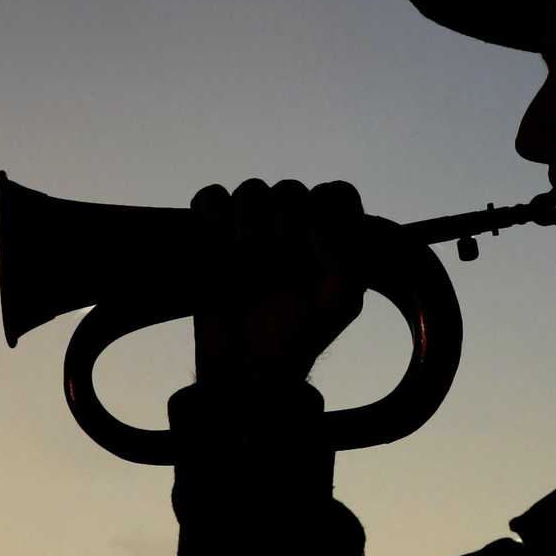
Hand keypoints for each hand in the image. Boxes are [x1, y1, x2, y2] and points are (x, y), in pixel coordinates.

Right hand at [189, 178, 367, 386]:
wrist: (244, 366)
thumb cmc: (299, 334)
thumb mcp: (339, 302)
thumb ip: (344, 258)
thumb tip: (316, 221)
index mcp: (330, 238)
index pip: (338, 193)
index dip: (329, 210)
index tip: (318, 244)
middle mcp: (294, 227)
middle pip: (291, 190)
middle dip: (286, 221)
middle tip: (279, 256)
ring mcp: (253, 228)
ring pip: (252, 189)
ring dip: (249, 217)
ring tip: (245, 252)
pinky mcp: (215, 234)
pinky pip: (211, 197)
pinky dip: (211, 210)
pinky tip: (217, 235)